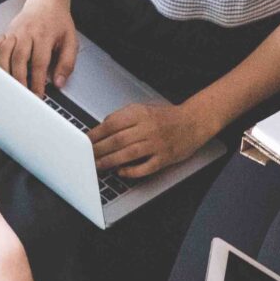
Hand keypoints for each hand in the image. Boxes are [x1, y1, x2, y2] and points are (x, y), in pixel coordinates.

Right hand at [0, 0, 78, 93]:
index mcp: (44, 35)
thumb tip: (59, 82)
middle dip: (19, 80)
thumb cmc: (58, 21)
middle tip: (22, 95)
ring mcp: (13, 32)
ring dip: (5, 72)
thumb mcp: (71, 41)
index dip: (37, 82)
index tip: (38, 95)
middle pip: (18, 59)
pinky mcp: (5, 32)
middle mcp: (26, 33)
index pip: (39, 63)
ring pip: (3, 54)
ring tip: (9, 87)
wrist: (47, 0)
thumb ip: (67, 63)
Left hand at [90, 101, 212, 179]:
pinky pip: (145, 167)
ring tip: (98, 165)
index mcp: (141, 113)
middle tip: (87, 156)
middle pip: (117, 140)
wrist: (194, 122)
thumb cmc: (166, 117)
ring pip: (128, 154)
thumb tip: (102, 127)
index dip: (96, 134)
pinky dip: (131, 171)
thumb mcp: (144, 108)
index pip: (112, 124)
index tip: (85, 141)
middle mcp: (148, 128)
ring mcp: (157, 144)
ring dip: (110, 161)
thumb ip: (124, 117)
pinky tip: (121, 172)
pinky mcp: (164, 158)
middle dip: (99, 150)